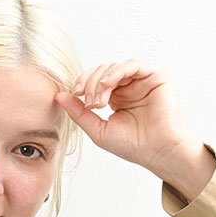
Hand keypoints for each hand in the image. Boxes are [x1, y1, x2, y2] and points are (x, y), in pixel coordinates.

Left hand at [54, 59, 197, 177]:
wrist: (156, 151)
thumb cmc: (132, 145)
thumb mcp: (98, 129)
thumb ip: (79, 113)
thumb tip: (59, 96)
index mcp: (116, 98)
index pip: (94, 81)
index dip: (82, 84)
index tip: (75, 95)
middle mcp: (128, 87)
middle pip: (101, 71)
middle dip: (90, 84)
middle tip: (89, 103)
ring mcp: (141, 80)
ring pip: (114, 67)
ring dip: (101, 81)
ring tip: (99, 101)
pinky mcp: (154, 76)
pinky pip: (132, 65)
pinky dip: (116, 72)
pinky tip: (107, 85)